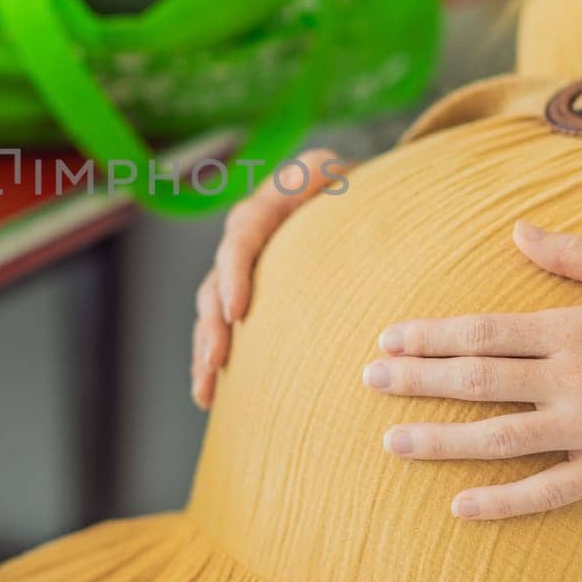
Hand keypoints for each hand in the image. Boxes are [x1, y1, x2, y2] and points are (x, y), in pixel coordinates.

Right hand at [192, 148, 347, 408]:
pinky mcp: (250, 293)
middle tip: (217, 361)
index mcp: (276, 199)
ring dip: (207, 349)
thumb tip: (351, 206)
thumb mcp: (364, 184)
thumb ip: (353, 190)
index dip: (234, 273)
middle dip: (213, 323)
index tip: (238, 313)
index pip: (243, 234)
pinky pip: (223, 326)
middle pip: (218, 276)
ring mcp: (247, 263)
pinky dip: (215, 360)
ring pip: (212, 308)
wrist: (370, 199)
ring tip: (207, 390)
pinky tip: (211, 397)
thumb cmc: (375, 194)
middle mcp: (252, 230)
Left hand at [364, 222, 581, 519]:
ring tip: (391, 443)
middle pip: (477, 380)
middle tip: (368, 381)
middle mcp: (573, 378)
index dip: (429, 336)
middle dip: (416, 381)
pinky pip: (550, 490)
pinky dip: (504, 503)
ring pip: (499, 438)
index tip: (386, 339)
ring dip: (440, 441)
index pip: (482, 332)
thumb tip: (516, 230)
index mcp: (573, 328)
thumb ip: (572, 253)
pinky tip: (460, 508)